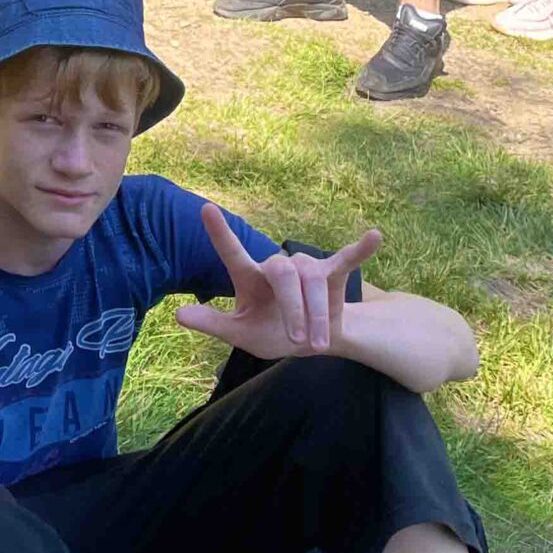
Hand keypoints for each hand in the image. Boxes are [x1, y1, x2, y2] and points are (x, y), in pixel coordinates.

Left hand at [176, 203, 382, 359]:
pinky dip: (360, 249)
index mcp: (249, 277)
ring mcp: (305, 268)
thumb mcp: (240, 334)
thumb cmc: (268, 332)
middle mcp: (276, 266)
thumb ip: (213, 324)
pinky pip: (347, 258)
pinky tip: (374, 236)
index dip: (219, 233)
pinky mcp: (332, 274)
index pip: (231, 252)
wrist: (308, 341)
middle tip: (296, 341)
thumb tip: (178, 316)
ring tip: (317, 343)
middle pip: (284, 275)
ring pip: (314, 283)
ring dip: (317, 315)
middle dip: (293, 309)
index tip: (206, 209)